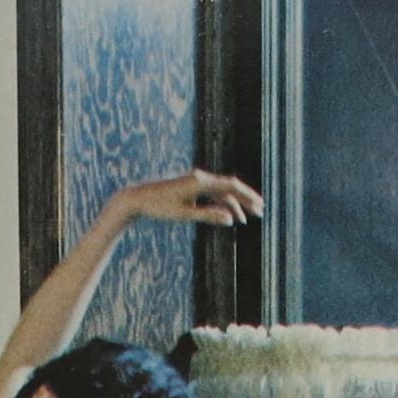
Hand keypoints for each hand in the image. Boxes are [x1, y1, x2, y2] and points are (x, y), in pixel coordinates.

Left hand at [113, 170, 262, 228]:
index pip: (230, 185)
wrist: (137, 199)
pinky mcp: (190, 187)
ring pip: (220, 192)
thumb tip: (230, 219)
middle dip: (245, 200)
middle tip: (260, 211)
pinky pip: (211, 194)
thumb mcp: (184, 214)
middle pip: (229, 187)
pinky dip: (220, 204)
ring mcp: (195, 182)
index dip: (247, 195)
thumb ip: (208, 215)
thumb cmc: (159, 207)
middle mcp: (200, 178)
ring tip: (245, 219)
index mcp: (200, 182)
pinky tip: (227, 216)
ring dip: (233, 204)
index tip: (260, 205)